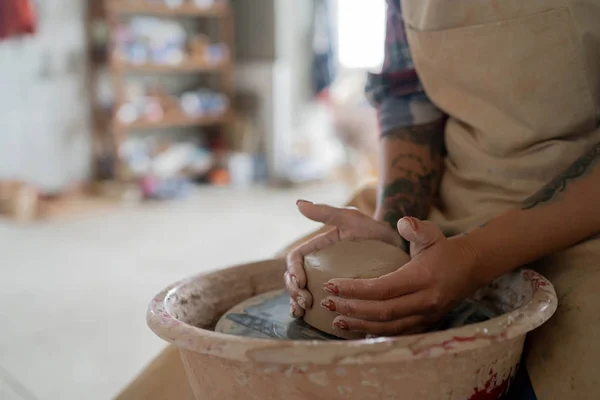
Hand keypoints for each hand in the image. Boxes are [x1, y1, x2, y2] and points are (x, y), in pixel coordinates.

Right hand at [285, 200, 404, 318]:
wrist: (398, 247)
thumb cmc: (374, 230)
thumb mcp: (351, 219)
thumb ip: (327, 212)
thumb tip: (298, 204)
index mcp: (316, 249)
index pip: (295, 259)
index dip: (292, 270)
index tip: (300, 281)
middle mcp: (317, 267)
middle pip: (294, 280)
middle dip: (294, 292)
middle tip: (305, 302)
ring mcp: (326, 282)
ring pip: (301, 295)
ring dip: (297, 305)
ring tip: (304, 312)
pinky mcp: (339, 297)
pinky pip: (320, 309)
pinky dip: (312, 316)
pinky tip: (314, 320)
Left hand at [320, 217, 480, 335]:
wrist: (471, 268)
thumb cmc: (443, 248)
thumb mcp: (432, 233)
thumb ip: (416, 227)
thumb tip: (402, 222)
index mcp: (422, 278)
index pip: (383, 288)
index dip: (355, 289)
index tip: (331, 285)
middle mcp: (425, 301)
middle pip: (382, 311)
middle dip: (352, 309)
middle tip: (327, 304)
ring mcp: (426, 316)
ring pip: (389, 327)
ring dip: (360, 325)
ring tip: (336, 320)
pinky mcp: (426, 324)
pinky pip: (397, 333)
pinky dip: (375, 333)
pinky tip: (356, 329)